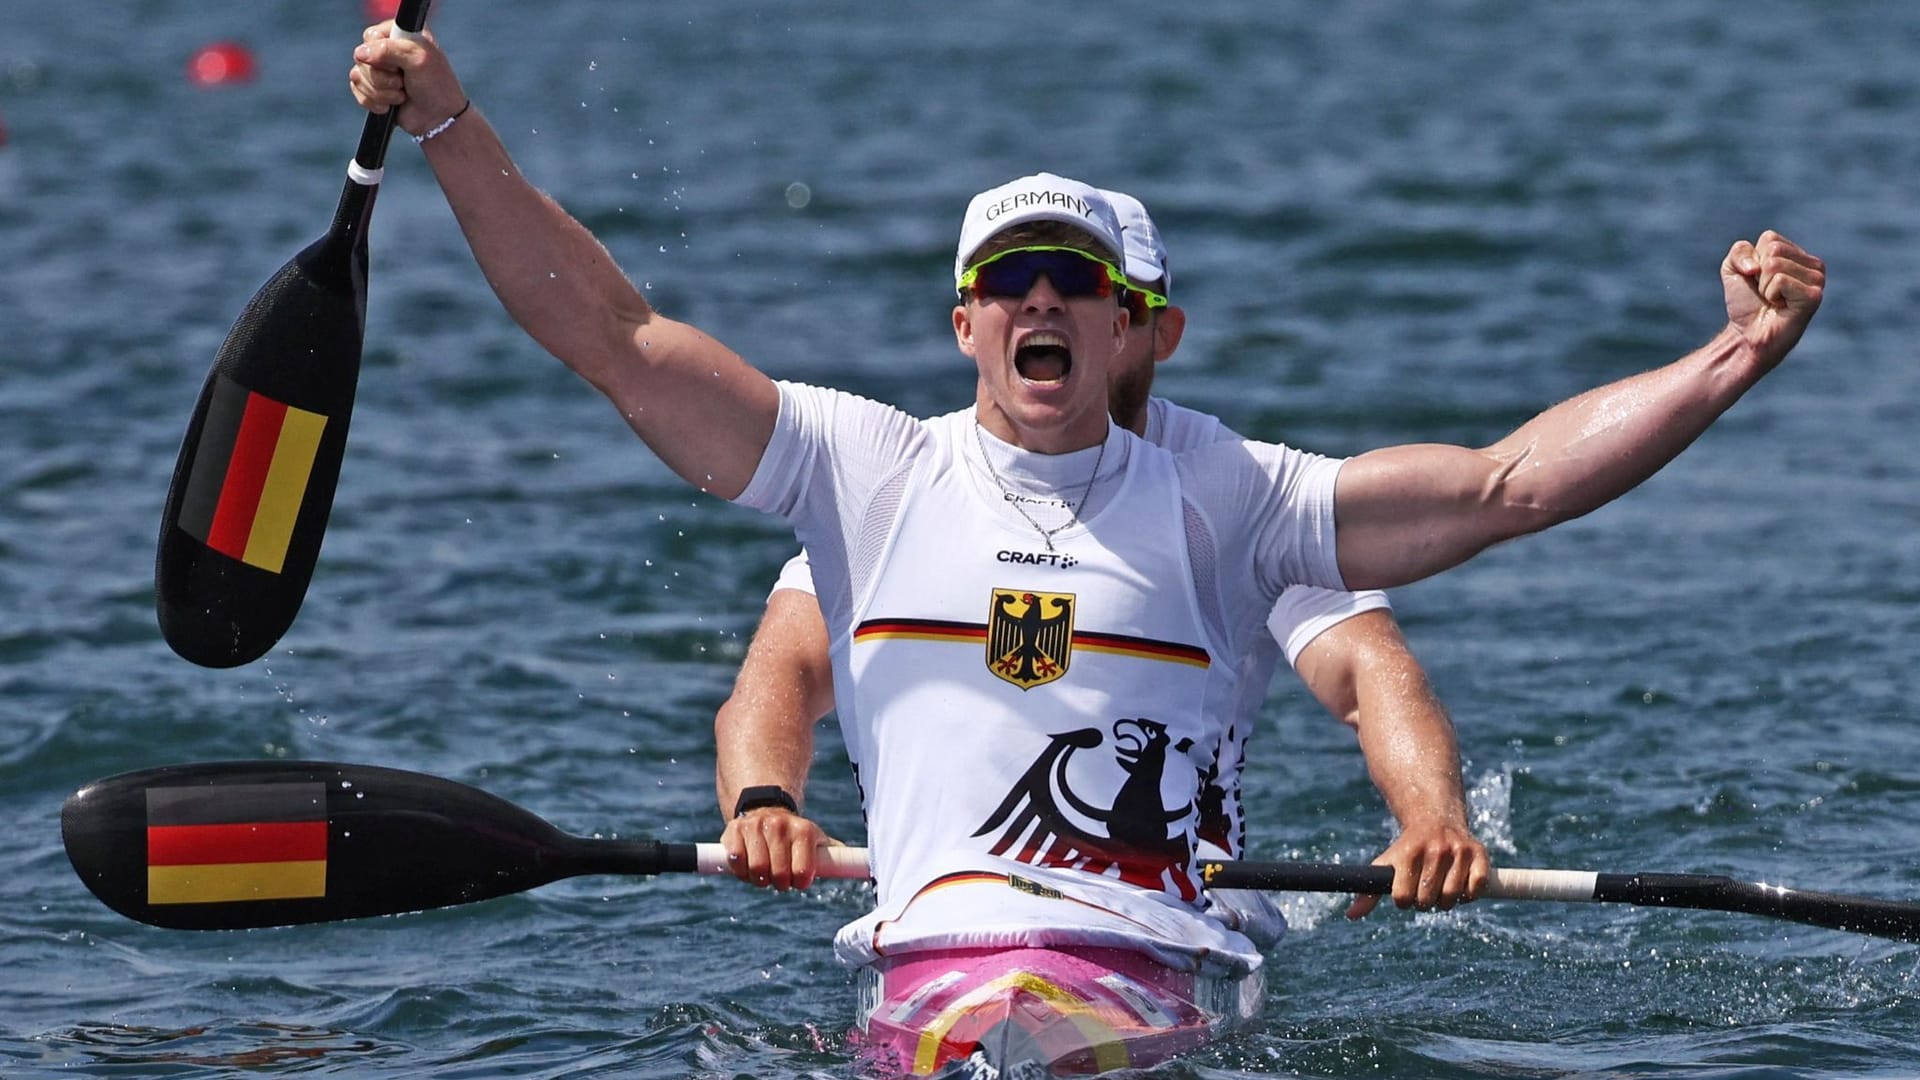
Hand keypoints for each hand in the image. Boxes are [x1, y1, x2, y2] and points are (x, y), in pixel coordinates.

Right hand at [348, 21, 467, 137]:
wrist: (439, 119)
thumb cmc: (435, 86)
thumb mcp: (418, 59)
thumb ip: (388, 49)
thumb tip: (360, 54)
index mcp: (401, 34)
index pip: (370, 36)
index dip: (381, 53)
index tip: (400, 65)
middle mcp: (388, 48)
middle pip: (361, 57)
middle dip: (383, 77)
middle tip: (404, 82)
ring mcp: (379, 69)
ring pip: (357, 75)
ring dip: (381, 92)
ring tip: (402, 95)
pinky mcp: (373, 88)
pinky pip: (356, 91)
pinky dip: (373, 101)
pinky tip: (390, 106)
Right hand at [720, 808, 834, 890]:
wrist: (766, 808)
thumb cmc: (795, 835)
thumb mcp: (816, 840)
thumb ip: (833, 854)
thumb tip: (855, 865)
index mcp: (804, 831)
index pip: (802, 872)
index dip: (799, 883)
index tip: (797, 881)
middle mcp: (780, 826)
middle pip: (778, 874)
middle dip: (779, 883)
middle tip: (779, 879)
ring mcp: (756, 826)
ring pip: (756, 870)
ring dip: (759, 880)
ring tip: (764, 874)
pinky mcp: (734, 829)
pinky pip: (735, 860)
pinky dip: (740, 870)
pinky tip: (747, 866)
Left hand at [1347, 821, 1488, 918]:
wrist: (1435, 818)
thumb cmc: (1407, 850)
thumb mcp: (1385, 864)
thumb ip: (1368, 891)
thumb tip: (1351, 916)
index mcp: (1408, 853)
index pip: (1402, 897)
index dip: (1402, 900)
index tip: (1404, 892)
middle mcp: (1434, 850)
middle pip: (1426, 900)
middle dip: (1424, 902)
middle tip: (1424, 891)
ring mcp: (1458, 850)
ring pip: (1451, 898)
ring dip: (1445, 902)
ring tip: (1440, 890)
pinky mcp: (1479, 853)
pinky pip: (1477, 889)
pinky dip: (1469, 895)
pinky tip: (1461, 886)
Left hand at [1721, 230, 1824, 373]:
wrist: (1748, 335)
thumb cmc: (1746, 303)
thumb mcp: (1733, 270)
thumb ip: (1740, 251)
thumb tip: (1757, 265)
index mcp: (1798, 255)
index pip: (1770, 238)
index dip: (1753, 260)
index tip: (1758, 281)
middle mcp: (1813, 264)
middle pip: (1773, 250)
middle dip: (1759, 274)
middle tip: (1766, 293)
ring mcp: (1817, 279)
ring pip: (1775, 265)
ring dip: (1764, 286)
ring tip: (1773, 300)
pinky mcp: (1814, 295)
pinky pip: (1780, 280)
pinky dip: (1771, 294)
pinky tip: (1781, 306)